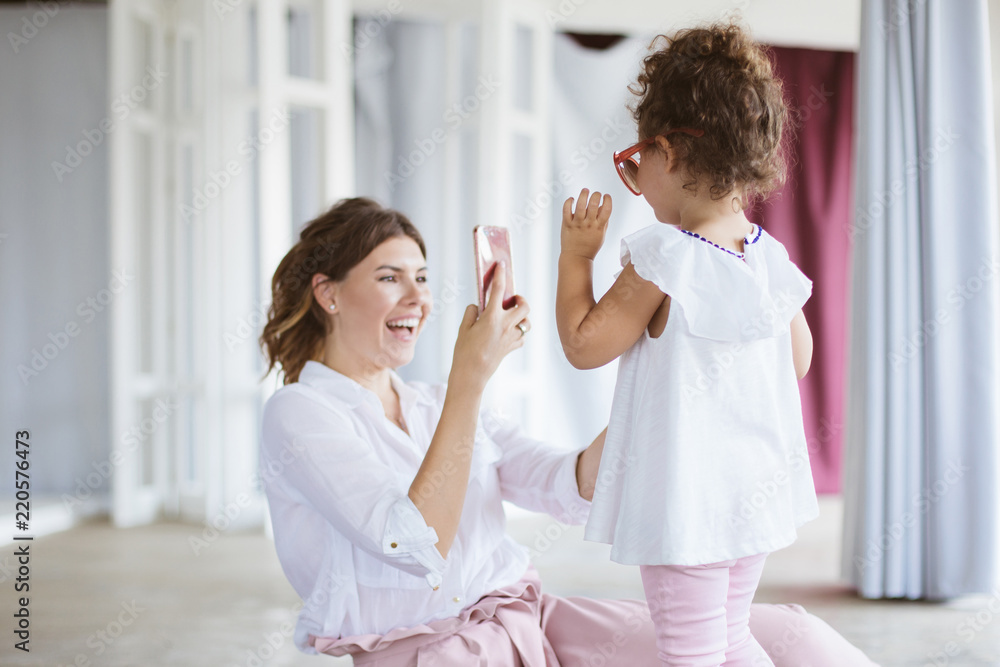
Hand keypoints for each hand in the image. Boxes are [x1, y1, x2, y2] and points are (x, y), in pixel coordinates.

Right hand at [451, 262, 529, 391]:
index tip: (502, 265)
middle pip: (524, 306)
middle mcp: (506, 325)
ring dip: (522, 317)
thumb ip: (472, 312)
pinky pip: (522, 336)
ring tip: (510, 317)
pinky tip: (507, 333)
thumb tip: (479, 307)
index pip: (499, 289)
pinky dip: (517, 332)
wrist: (471, 375)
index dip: (500, 274)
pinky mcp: (512, 348)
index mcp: (492, 317)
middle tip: (511, 300)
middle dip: (520, 299)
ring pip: (527, 322)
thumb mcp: (463, 327)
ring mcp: (511, 338)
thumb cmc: (464, 351)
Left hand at [561, 188, 611, 259]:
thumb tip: (604, 206)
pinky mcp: (567, 224)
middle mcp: (588, 224)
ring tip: (585, 190)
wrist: (577, 257)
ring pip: (580, 205)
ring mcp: (577, 224)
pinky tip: (572, 199)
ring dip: (583, 194)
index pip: (607, 209)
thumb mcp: (601, 235)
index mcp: (599, 226)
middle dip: (596, 195)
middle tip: (595, 194)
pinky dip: (569, 202)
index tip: (606, 196)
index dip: (608, 199)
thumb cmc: (590, 246)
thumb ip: (604, 221)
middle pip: (594, 204)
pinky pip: (566, 210)